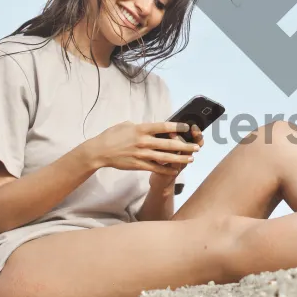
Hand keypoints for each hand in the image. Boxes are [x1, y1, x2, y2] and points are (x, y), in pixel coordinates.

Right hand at [86, 120, 201, 175]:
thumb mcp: (126, 125)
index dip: (177, 126)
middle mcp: (144, 141)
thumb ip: (140, 126)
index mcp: (141, 129)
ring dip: (180, 158)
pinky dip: (167, 169)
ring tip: (191, 158)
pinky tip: (176, 170)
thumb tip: (150, 127)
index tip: (187, 126)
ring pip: (165, 157)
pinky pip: (156, 168)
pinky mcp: (139, 165)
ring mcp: (142, 154)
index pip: (163, 126)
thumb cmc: (112, 136)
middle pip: (169, 144)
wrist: (100, 151)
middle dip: (185, 146)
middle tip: (196, 147)